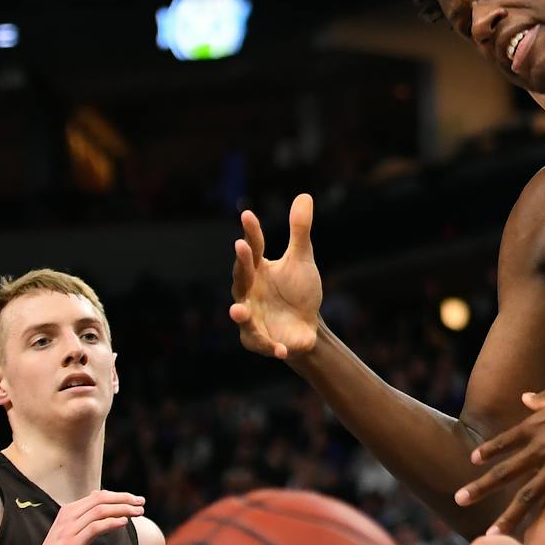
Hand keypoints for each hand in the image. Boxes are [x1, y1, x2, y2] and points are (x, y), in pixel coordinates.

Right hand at [26, 490, 144, 544]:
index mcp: (67, 512)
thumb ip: (82, 518)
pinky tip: (124, 523)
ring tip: (139, 512)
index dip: (119, 496)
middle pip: (100, 499)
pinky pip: (94, 528)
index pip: (97, 496)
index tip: (136, 500)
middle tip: (142, 502)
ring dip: (122, 509)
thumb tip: (96, 497)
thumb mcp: (69, 534)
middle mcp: (67, 517)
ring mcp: (68, 531)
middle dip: (124, 499)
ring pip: (99, 511)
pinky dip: (111, 523)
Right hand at [228, 193, 322, 359]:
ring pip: (241, 314)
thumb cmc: (299, 291)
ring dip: (240, 313)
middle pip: (242, 276)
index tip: (248, 214)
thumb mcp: (302, 260)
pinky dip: (269, 346)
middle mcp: (249, 291)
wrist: (306, 327)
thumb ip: (299, 231)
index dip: (251, 232)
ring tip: (238, 311)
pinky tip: (280, 349)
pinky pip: (261, 343)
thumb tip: (305, 195)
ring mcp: (252, 316)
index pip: (254, 248)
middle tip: (241, 246)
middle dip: (241, 263)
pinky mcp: (260, 339)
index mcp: (259, 269)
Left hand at [455, 371, 544, 544]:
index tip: (472, 461)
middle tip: (458, 500)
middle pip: (506, 473)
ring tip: (491, 534)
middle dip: (480, 488)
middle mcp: (541, 448)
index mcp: (535, 427)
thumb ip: (542, 397)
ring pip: (528, 497)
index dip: (488, 452)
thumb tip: (525, 398)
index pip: (504, 442)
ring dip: (509, 517)